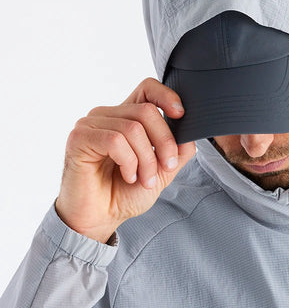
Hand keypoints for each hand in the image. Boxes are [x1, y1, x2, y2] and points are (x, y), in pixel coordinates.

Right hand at [54, 77, 196, 242]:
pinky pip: (114, 140)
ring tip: (142, 179)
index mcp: (126, 118)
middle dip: (164, 144)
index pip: (147, 88)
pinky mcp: (79, 138)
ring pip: (132, 129)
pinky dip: (128, 162)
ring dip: (146, 160)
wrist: (100, 219)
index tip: (180, 114)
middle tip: (164, 169)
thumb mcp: (161, 172)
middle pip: (147, 112)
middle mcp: (107, 116)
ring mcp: (90, 125)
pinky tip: (127, 176)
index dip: (167, 96)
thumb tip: (191, 134)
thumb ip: (177, 152)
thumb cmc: (123, 194)